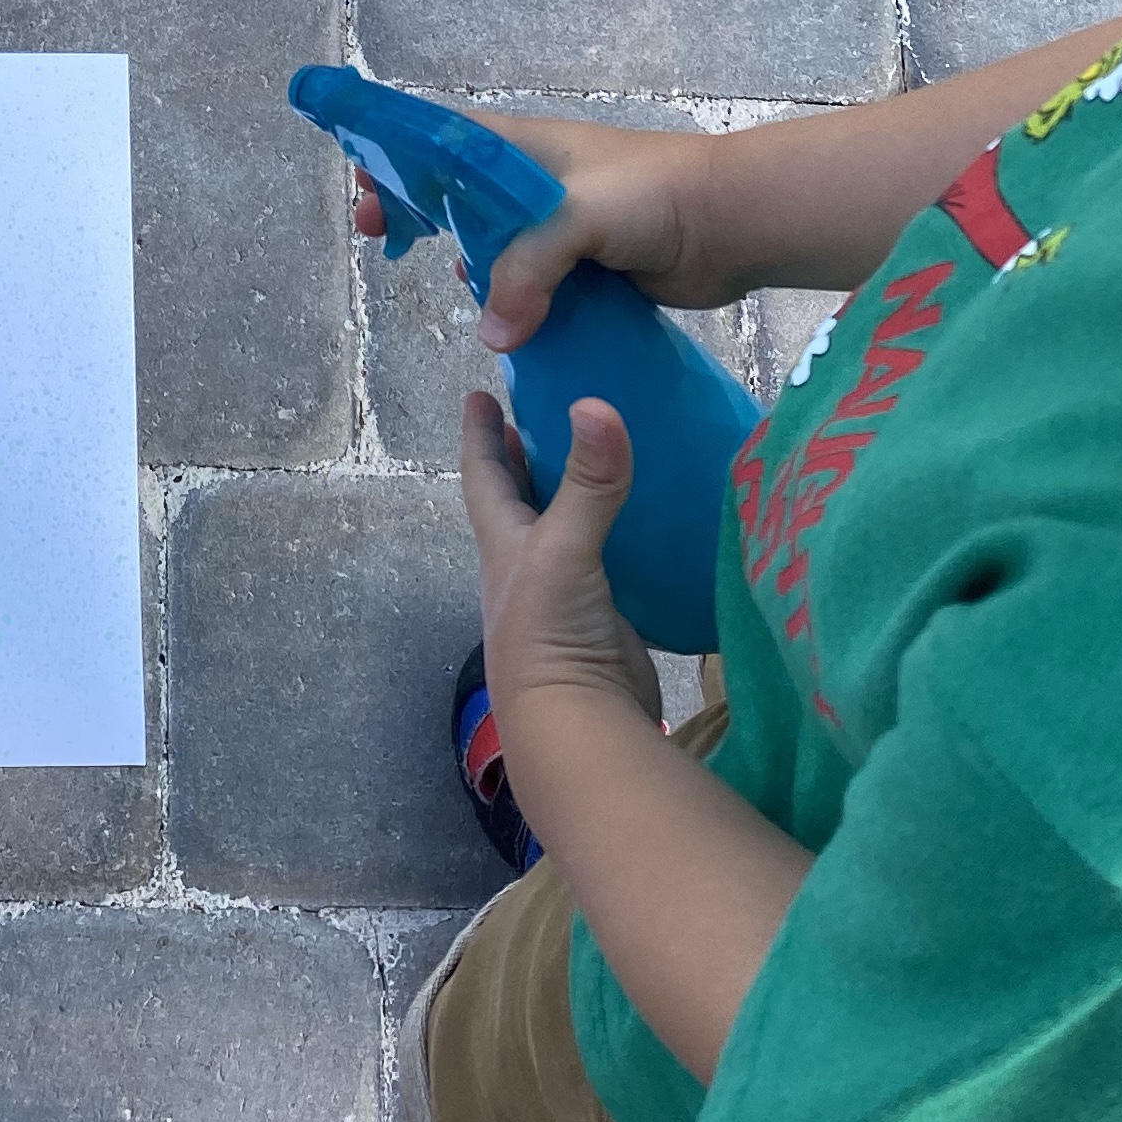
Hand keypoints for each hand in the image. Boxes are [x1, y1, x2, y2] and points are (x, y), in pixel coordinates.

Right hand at [351, 111, 736, 349]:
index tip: (363, 186)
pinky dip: (505, 300)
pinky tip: (491, 318)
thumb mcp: (576, 216)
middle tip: (373, 233)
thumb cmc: (654, 196)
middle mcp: (535, 184)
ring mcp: (560, 229)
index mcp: (524, 150)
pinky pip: (529, 286)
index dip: (396, 156)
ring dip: (461, 260)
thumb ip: (526, 268)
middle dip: (411, 207)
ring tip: (426, 273)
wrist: (732, 225)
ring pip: (491, 245)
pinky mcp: (584, 270)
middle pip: (454, 192)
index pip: (442, 140)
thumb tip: (493, 335)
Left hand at [457, 391, 659, 720]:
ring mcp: (563, 599)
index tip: (478, 394)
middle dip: (520, 461)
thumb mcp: (565, 549)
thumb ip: (587, 482)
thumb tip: (597, 403)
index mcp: (504, 546)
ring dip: (568, 498)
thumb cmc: (549, 634)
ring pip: (560, 534)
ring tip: (593, 458)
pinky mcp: (604, 622)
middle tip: (531, 416)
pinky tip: (643, 525)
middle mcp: (526, 569)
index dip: (480, 435)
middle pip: (517, 503)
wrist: (578, 727)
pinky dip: (618, 539)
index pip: (484, 477)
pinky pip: (607, 566)